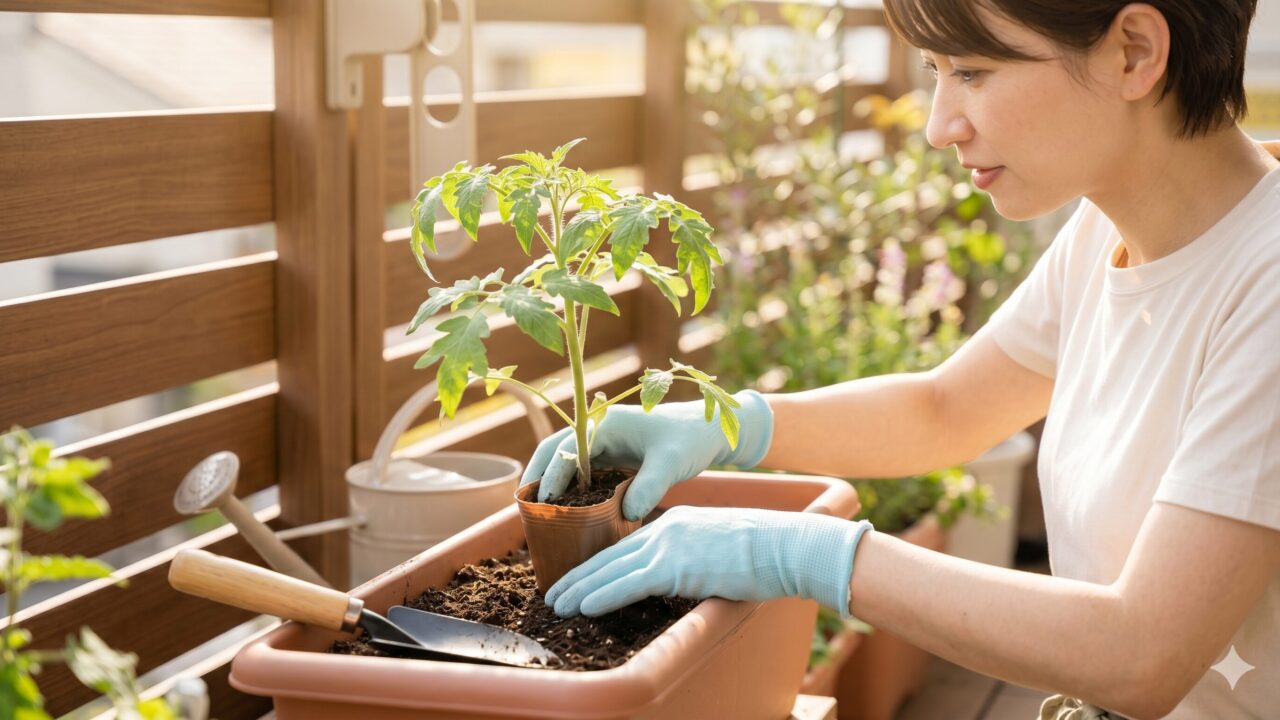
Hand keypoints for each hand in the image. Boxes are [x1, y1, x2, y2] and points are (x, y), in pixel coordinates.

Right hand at [520, 390, 773, 520]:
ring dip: (548, 482)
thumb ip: (649, 487)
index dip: (551, 478)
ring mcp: (602, 440)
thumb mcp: (671, 463)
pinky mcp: (610, 453)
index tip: (542, 505)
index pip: (566, 450)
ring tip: (535, 513)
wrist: (708, 429)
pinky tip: (564, 510)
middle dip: (536, 477)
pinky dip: (567, 486)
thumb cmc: (690, 439)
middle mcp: (597, 428)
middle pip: (553, 450)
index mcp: (605, 424)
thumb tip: (626, 515)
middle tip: (523, 509)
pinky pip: (580, 469)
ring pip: (563, 460)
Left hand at [545, 505, 872, 617]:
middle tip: (552, 592)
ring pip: (611, 569)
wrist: (785, 545)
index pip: (625, 545)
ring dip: (579, 589)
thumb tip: (679, 579)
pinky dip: (602, 596)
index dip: (597, 563)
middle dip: (578, 576)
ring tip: (556, 604)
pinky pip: (629, 583)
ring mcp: (669, 545)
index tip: (576, 577)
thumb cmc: (764, 552)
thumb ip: (691, 558)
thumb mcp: (718, 547)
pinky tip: (582, 607)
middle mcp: (665, 528)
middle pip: (609, 555)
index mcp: (675, 522)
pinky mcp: (676, 566)